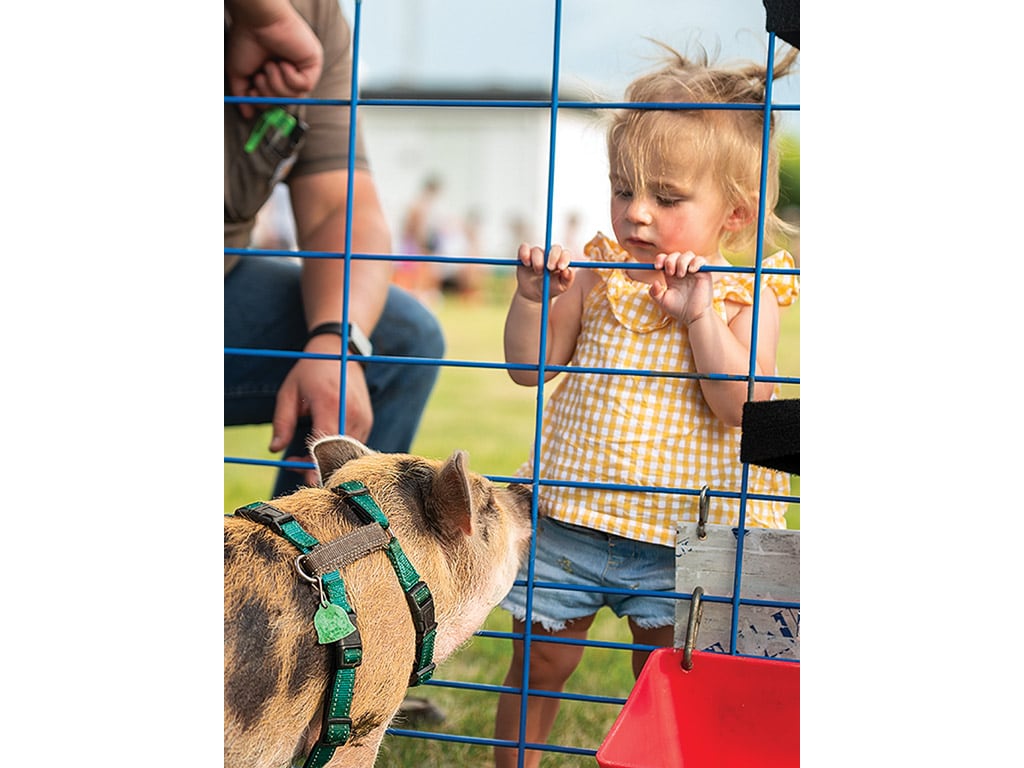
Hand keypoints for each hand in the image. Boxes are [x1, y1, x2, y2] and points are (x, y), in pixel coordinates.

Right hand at [226, 4, 323, 119]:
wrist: (256, 20)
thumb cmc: (246, 40)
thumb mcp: (239, 73)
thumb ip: (243, 95)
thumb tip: (247, 114)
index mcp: (274, 74)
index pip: (273, 101)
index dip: (262, 102)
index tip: (252, 92)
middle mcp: (289, 72)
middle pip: (283, 102)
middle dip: (268, 93)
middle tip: (261, 75)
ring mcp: (302, 69)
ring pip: (293, 96)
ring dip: (277, 83)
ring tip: (271, 65)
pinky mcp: (313, 64)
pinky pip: (304, 86)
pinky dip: (290, 77)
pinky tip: (284, 62)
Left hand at [270, 343, 372, 487]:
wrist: (340, 351)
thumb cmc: (310, 371)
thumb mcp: (289, 392)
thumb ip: (282, 422)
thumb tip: (274, 449)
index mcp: (330, 403)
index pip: (324, 444)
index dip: (310, 462)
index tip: (293, 468)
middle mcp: (352, 413)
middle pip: (337, 454)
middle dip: (316, 465)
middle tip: (295, 463)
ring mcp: (363, 418)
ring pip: (347, 453)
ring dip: (327, 459)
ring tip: (306, 453)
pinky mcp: (368, 421)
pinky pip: (354, 446)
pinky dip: (338, 452)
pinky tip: (322, 445)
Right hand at [514, 243, 573, 302]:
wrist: (534, 293)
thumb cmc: (551, 288)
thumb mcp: (562, 286)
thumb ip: (568, 278)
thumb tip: (568, 269)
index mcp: (562, 259)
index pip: (566, 254)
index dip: (565, 258)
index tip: (561, 268)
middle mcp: (550, 254)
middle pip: (555, 248)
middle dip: (553, 257)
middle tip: (549, 268)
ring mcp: (538, 253)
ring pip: (537, 250)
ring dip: (537, 262)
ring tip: (538, 272)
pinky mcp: (525, 254)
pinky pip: (524, 248)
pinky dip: (525, 254)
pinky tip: (527, 264)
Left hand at [649, 250, 713, 324]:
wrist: (693, 316)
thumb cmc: (678, 309)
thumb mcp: (663, 301)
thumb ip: (655, 292)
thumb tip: (654, 282)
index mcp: (671, 274)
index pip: (665, 259)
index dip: (660, 259)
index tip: (657, 267)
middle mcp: (682, 270)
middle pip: (675, 254)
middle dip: (670, 261)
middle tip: (670, 273)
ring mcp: (693, 270)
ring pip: (688, 255)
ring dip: (682, 262)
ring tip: (681, 275)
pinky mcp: (704, 273)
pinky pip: (701, 260)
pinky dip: (696, 262)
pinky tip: (691, 271)